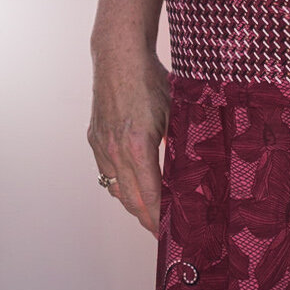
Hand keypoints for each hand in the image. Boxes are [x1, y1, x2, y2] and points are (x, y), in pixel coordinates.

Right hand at [86, 40, 169, 234]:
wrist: (118, 55)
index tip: (169, 234)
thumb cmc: (150, 80)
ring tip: (149, 216)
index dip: (160, 218)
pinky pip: (106, 173)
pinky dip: (119, 186)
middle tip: (161, 234)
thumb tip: (194, 169)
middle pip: (131, 200)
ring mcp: (102, 145)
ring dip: (133, 205)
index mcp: (138, 146)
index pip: (151, 195)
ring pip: (116, 189)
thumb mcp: (176, 112)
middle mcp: (115, 150)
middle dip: (147, 220)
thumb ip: (181, 143)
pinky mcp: (95, 138)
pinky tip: (131, 188)